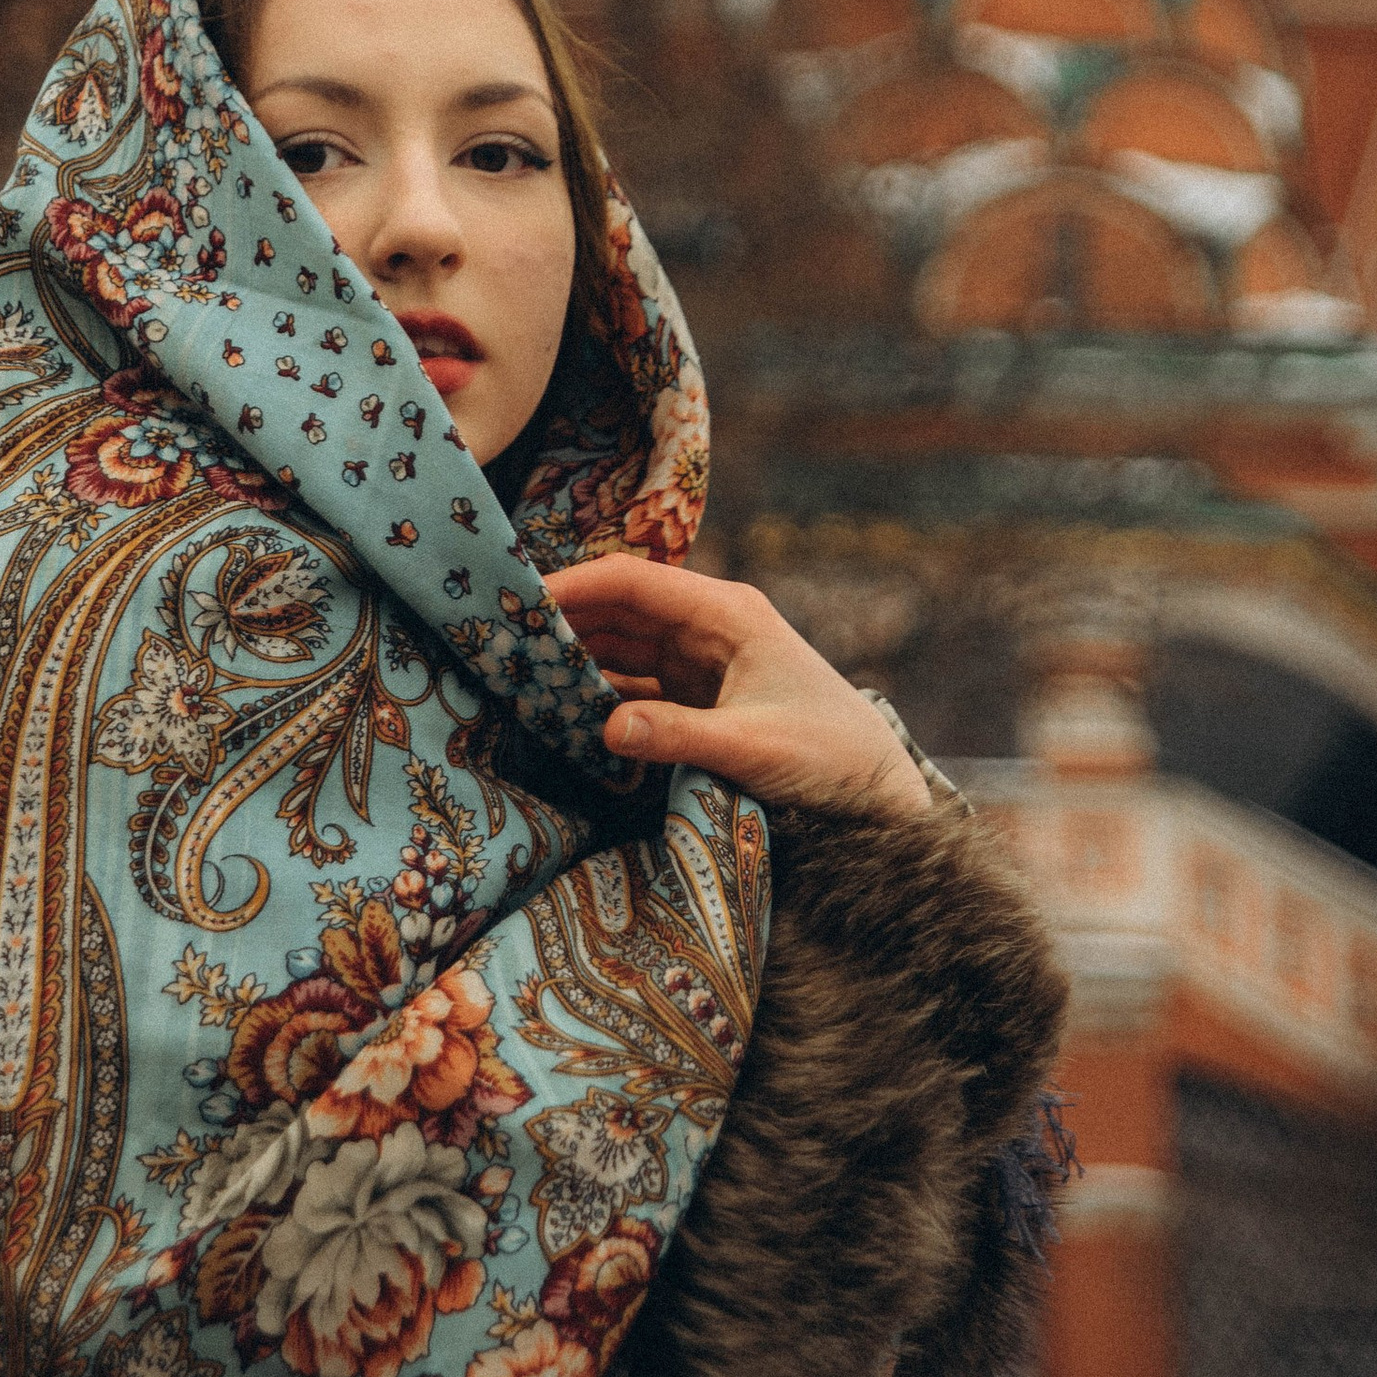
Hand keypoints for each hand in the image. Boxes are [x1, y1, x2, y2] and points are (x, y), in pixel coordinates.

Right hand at [544, 555, 935, 816]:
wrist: (879, 795)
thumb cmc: (832, 758)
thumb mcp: (753, 748)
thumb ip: (678, 735)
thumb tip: (603, 727)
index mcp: (727, 614)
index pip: (632, 581)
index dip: (572, 585)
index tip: (516, 601)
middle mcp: (709, 628)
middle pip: (618, 609)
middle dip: (560, 621)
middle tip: (496, 638)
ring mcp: (703, 663)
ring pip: (622, 647)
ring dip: (575, 659)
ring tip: (515, 673)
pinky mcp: (700, 699)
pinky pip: (635, 685)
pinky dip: (598, 695)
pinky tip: (561, 711)